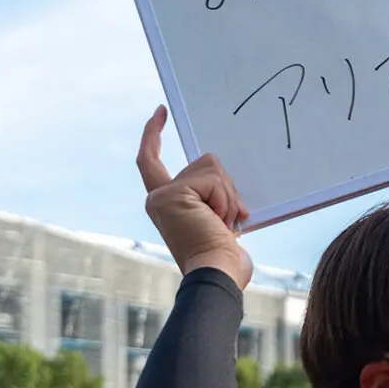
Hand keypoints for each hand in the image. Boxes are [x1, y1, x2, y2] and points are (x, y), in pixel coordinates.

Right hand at [136, 106, 253, 288]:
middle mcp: (157, 197)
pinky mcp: (174, 193)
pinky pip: (214, 179)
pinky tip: (219, 222)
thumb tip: (237, 203)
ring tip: (222, 225)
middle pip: (205, 164)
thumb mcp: (220, 224)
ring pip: (212, 168)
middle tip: (228, 222)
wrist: (217, 276)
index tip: (161, 111)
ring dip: (228, 197)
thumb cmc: (223, 261)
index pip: (152, 161)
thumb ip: (216, 203)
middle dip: (228, 189)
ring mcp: (163, 194)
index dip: (154, 134)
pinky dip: (226, 199)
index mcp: (166, 204)